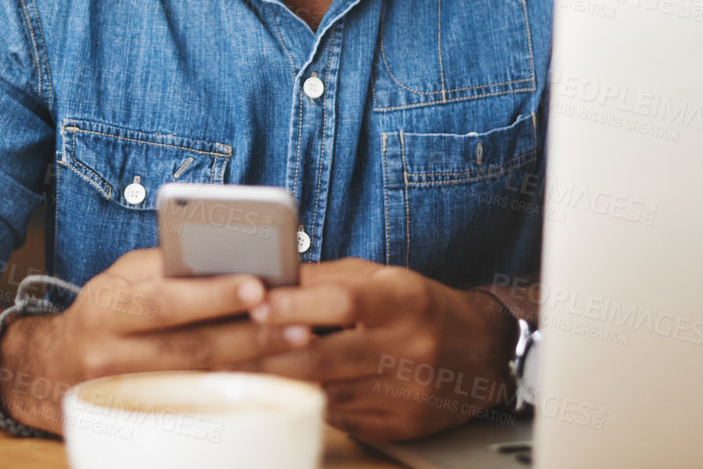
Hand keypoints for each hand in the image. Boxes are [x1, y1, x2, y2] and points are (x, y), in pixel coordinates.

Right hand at [0, 248, 314, 433]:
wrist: (47, 370)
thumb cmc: (102, 311)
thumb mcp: (120, 278)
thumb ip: (166, 266)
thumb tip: (227, 257)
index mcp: (106, 308)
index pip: (163, 300)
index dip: (211, 295)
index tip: (257, 283)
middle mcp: (112, 356)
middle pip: (189, 347)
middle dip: (250, 334)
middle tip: (299, 321)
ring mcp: (128, 395)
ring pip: (200, 380)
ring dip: (255, 361)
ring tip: (298, 342)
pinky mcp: (143, 418)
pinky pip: (199, 403)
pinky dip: (239, 385)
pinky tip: (274, 372)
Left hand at [227, 258, 516, 442]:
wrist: (483, 353)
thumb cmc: (422, 307)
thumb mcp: (384, 279)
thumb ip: (328, 278)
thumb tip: (269, 278)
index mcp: (404, 301)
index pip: (343, 302)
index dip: (295, 304)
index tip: (254, 302)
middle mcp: (409, 349)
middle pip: (325, 356)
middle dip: (267, 354)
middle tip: (219, 351)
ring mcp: (405, 393)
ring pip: (325, 391)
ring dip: (276, 382)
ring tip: (232, 374)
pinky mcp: (398, 424)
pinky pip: (339, 415)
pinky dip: (306, 401)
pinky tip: (278, 392)